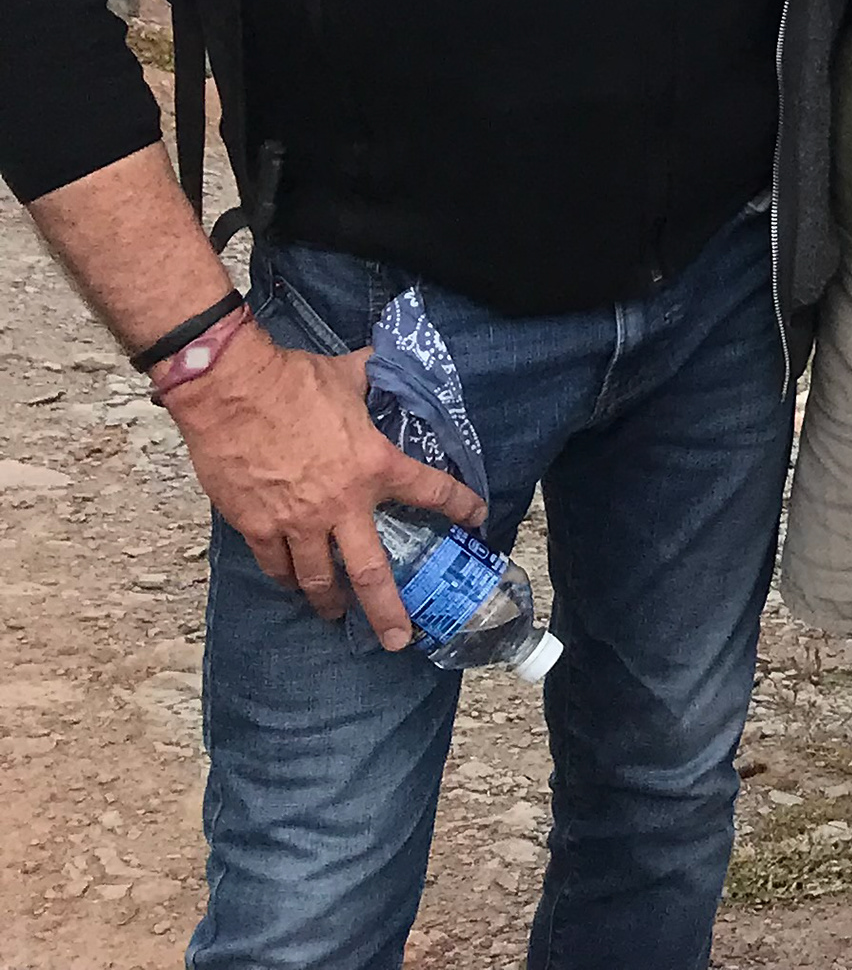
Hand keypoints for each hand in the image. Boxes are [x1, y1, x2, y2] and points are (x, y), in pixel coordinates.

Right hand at [168, 336, 487, 649]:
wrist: (231, 391)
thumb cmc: (292, 381)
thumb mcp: (349, 375)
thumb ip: (372, 375)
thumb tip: (383, 358)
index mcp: (374, 464)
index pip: (429, 490)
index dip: (457, 505)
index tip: (475, 519)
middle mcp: (341, 504)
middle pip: (372, 571)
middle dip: (388, 610)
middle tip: (400, 637)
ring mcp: (296, 522)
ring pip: (319, 578)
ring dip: (331, 601)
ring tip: (339, 616)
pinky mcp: (256, 526)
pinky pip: (276, 565)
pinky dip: (286, 578)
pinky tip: (292, 585)